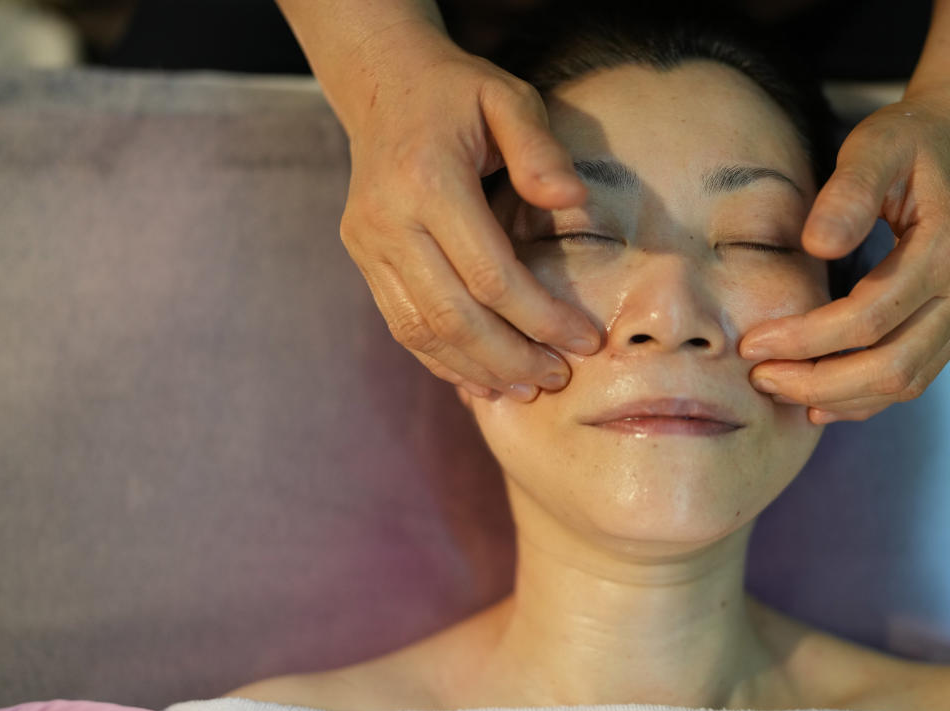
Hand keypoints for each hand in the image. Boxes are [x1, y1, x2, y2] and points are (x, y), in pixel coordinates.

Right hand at [339, 21, 601, 402]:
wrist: (383, 84)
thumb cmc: (458, 93)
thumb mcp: (508, 97)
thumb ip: (540, 148)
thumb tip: (573, 203)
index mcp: (427, 181)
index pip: (490, 275)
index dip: (541, 317)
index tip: (586, 341)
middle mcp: (388, 220)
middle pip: (453, 315)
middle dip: (511, 356)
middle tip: (558, 377)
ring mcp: (368, 244)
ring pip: (422, 330)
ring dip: (477, 369)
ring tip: (526, 388)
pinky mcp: (364, 259)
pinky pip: (402, 324)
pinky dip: (442, 359)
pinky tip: (482, 378)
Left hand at [739, 89, 949, 424]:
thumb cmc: (911, 141)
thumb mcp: (876, 145)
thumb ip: (848, 192)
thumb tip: (816, 246)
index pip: (870, 316)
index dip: (807, 337)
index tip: (752, 342)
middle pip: (892, 366)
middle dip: (818, 381)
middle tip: (759, 378)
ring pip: (905, 384)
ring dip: (837, 396)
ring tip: (777, 387)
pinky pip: (913, 378)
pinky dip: (864, 396)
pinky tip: (817, 399)